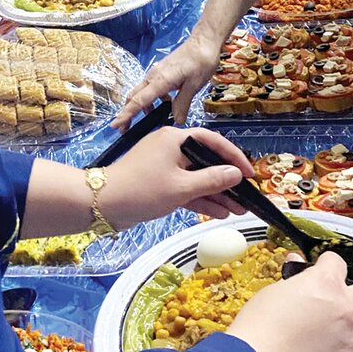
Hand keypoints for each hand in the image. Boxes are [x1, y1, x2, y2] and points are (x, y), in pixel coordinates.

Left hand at [101, 127, 252, 225]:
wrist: (103, 204)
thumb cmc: (142, 190)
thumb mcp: (181, 187)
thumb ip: (211, 180)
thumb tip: (236, 174)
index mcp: (175, 138)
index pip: (212, 141)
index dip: (234, 157)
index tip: (250, 174)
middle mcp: (170, 148)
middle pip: (205, 162)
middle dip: (226, 182)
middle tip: (246, 197)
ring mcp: (163, 166)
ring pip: (196, 178)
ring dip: (215, 194)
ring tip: (237, 210)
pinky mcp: (158, 183)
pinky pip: (184, 188)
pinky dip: (199, 199)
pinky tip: (218, 212)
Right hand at [114, 30, 222, 127]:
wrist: (204, 41)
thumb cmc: (201, 61)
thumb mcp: (194, 85)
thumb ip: (183, 104)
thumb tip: (177, 120)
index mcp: (160, 80)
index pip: (139, 101)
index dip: (126, 114)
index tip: (115, 125)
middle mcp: (153, 76)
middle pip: (134, 96)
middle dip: (127, 113)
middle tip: (125, 129)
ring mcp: (156, 73)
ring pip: (141, 92)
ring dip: (140, 106)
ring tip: (148, 119)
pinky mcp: (161, 72)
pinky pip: (151, 88)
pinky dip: (152, 98)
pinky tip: (165, 104)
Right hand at [228, 250, 352, 351]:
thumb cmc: (258, 328)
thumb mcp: (272, 293)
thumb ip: (295, 281)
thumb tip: (297, 265)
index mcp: (326, 284)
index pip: (338, 262)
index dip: (327, 266)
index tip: (321, 272)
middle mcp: (346, 309)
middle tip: (337, 302)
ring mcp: (351, 340)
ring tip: (331, 333)